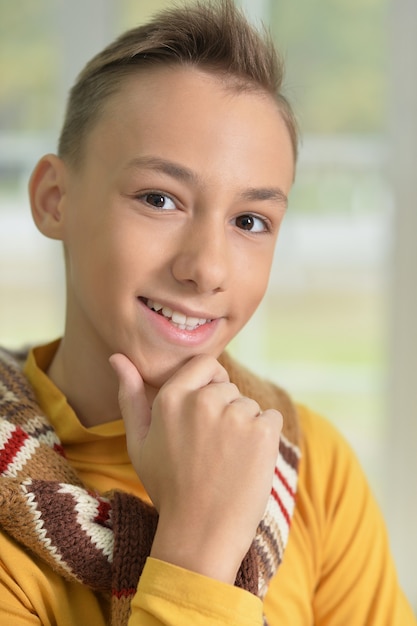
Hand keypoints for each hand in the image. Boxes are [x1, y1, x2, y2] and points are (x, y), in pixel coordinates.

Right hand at [110, 353, 282, 583]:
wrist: (200, 534)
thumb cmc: (168, 488)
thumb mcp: (139, 442)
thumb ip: (130, 396)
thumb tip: (117, 357)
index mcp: (171, 398)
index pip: (204, 364)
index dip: (210, 383)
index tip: (208, 410)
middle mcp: (203, 400)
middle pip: (227, 387)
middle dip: (224, 410)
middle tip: (212, 449)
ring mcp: (235, 415)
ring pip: (249, 405)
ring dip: (244, 426)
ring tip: (227, 461)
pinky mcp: (263, 432)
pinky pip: (270, 419)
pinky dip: (264, 438)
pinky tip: (247, 463)